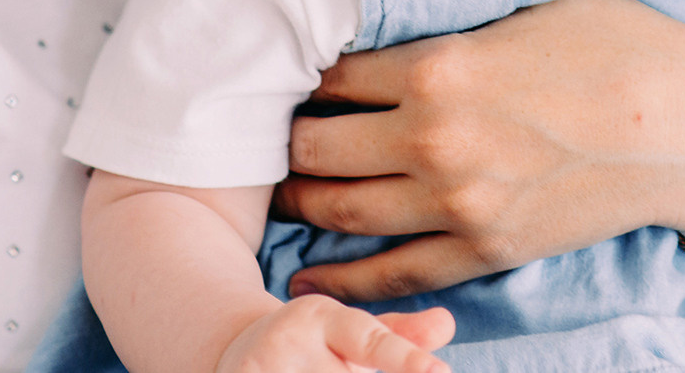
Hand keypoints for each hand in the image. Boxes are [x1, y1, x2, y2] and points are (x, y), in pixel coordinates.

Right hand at [215, 297, 451, 372]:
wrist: (237, 351)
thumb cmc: (314, 348)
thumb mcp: (351, 336)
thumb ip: (398, 335)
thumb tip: (447, 324)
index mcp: (324, 317)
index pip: (371, 340)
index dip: (405, 358)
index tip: (439, 372)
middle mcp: (290, 338)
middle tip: (354, 369)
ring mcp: (262, 367)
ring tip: (331, 368)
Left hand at [274, 0, 684, 300]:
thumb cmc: (623, 45)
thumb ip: (461, 9)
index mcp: (436, 64)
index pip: (333, 74)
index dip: (306, 74)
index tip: (296, 73)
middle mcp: (431, 137)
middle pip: (317, 145)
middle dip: (287, 138)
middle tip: (274, 132)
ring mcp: (456, 202)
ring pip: (340, 209)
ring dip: (301, 198)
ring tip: (282, 189)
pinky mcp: (484, 249)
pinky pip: (392, 271)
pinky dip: (343, 277)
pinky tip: (310, 274)